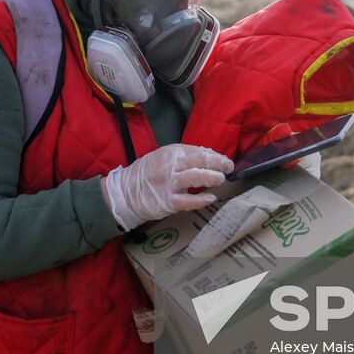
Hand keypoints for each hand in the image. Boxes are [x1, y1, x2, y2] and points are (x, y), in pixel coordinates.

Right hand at [101, 144, 233, 232]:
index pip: (198, 151)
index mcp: (170, 152)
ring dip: (212, 177)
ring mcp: (167, 184)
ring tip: (221, 179)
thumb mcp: (163, 158)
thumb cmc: (148, 174)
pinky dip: (201, 199)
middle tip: (229, 168)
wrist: (125, 192)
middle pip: (200, 161)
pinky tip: (211, 198)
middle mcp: (169, 165)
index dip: (215, 155)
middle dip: (219, 163)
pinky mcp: (166, 202)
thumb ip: (183, 157)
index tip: (224, 160)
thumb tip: (210, 157)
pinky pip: (187, 201)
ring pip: (195, 177)